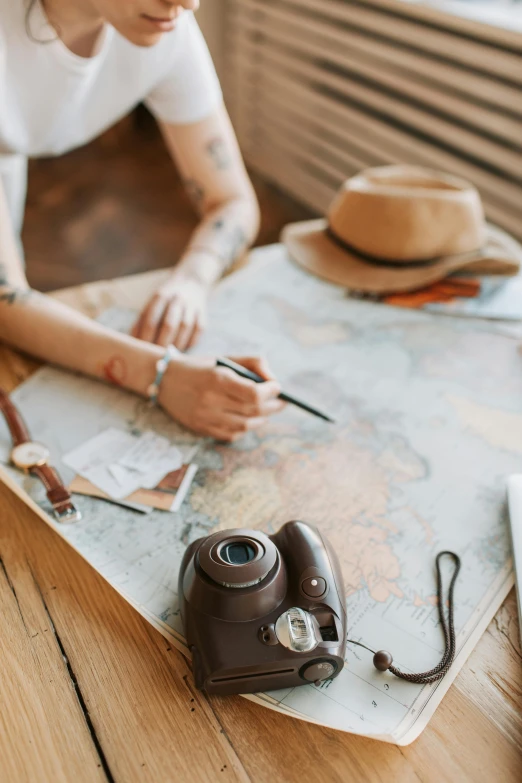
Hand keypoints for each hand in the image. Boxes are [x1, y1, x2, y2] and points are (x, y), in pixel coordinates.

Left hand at [132, 276, 208, 350]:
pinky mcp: (203, 314)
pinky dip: (190, 342)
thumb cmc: (166, 299)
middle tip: (155, 357)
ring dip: (176, 344)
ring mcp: (192, 306)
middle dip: (161, 343)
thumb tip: (133, 342)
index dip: (146, 337)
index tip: (141, 350)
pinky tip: (183, 349)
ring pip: (185, 328)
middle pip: (169, 325)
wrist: (191, 283)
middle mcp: (177, 299)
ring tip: (169, 356)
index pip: (151, 319)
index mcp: (160, 296)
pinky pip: (198, 330)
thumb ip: (141, 320)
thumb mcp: (151, 303)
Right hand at [158, 355, 284, 440]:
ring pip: (244, 426)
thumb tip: (274, 380)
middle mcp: (211, 400)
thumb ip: (253, 363)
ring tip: (265, 412)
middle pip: (253, 411)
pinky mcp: (200, 428)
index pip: (254, 393)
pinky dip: (244, 430)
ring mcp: (205, 417)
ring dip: (261, 420)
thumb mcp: (225, 359)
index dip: (271, 392)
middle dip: (272, 406)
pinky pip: (230, 435)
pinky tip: (247, 420)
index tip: (277, 387)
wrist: (163, 380)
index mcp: (218, 379)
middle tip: (280, 402)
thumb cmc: (200, 367)